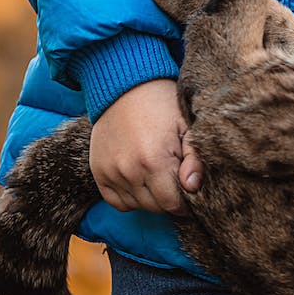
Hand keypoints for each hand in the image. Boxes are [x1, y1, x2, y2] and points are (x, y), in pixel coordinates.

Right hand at [89, 79, 203, 212]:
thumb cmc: (162, 105)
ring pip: (137, 205)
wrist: (125, 87)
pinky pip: (116, 202)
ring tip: (158, 177)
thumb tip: (193, 187)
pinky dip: (130, 198)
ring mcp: (111, 172)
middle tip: (176, 181)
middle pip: (154, 207)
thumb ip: (194, 158)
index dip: (185, 203)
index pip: (172, 204)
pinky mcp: (98, 172)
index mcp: (155, 160)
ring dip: (150, 199)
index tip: (190, 192)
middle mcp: (129, 171)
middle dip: (169, 199)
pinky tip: (140, 181)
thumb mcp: (186, 126)